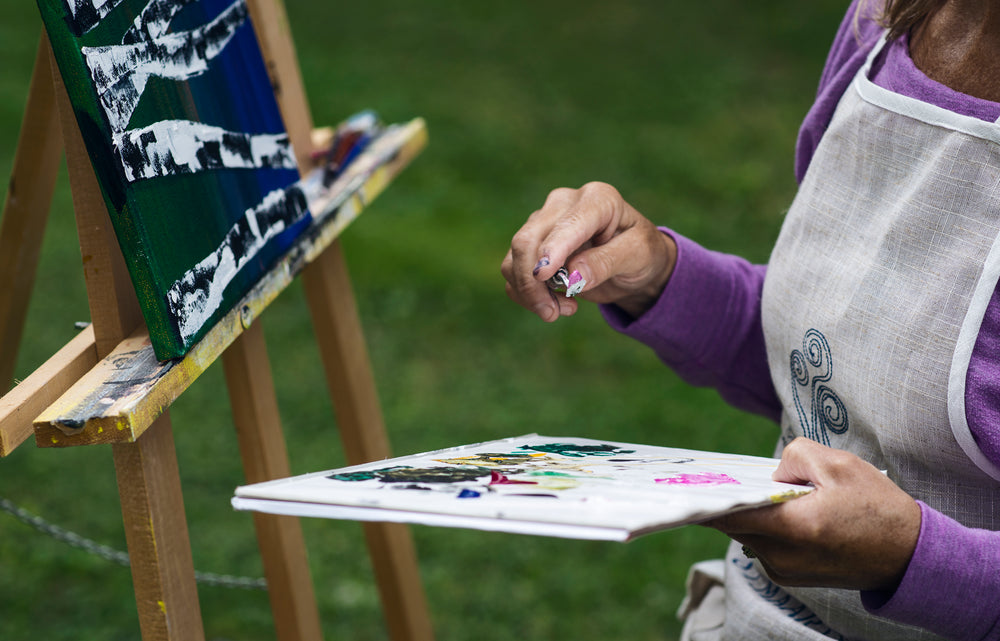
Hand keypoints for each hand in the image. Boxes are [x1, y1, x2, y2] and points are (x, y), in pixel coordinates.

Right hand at [501, 182, 676, 321]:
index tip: (542, 277)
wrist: (630, 263)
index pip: (568, 223)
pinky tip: (555, 303)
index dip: (552, 249)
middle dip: (532, 282)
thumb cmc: (640, 253)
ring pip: (515, 259)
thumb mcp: (637, 256)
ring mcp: (543, 222)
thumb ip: (606, 262)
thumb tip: (573, 275)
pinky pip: (512, 271)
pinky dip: (526, 295)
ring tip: (565, 310)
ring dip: (530, 293)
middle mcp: (564, 204)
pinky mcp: (531, 244)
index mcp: (597, 198)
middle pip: (528, 240)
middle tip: (552, 314)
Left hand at [703, 437, 921, 591]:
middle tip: (726, 476)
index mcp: (794, 528)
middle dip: (733, 499)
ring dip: (753, 512)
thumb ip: (794, 457)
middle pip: (734, 523)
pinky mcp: (789, 577)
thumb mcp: (839, 464)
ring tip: (770, 493)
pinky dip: (765, 527)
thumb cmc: (878, 507)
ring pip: (747, 533)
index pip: (730, 515)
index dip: (707, 497)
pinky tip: (784, 512)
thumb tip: (769, 473)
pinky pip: (762, 545)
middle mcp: (782, 557)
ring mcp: (784, 571)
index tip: (689, 482)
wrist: (909, 556)